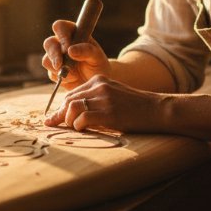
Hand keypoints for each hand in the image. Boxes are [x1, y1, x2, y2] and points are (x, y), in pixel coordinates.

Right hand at [41, 19, 110, 88]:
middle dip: (54, 55)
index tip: (67, 48)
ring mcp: (56, 58)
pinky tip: (73, 79)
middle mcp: (62, 44)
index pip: (60, 27)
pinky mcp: (54, 71)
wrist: (96, 83)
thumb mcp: (97, 57)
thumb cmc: (98, 65)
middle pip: (49, 43)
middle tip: (61, 65)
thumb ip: (86, 51)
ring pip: (46, 59)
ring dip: (58, 68)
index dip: (61, 35)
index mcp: (73, 34)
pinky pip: (51, 73)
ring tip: (74, 74)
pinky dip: (61, 77)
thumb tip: (70, 50)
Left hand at [43, 75, 165, 132]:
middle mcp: (99, 87)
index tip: (53, 119)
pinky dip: (79, 126)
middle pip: (68, 101)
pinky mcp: (109, 113)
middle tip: (55, 126)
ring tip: (75, 129)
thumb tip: (73, 114)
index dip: (60, 108)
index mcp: (99, 81)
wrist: (157, 110)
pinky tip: (84, 130)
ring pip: (72, 108)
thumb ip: (95, 100)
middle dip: (60, 115)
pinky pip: (82, 119)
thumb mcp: (113, 96)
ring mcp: (104, 99)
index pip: (71, 94)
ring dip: (69, 121)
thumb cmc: (135, 107)